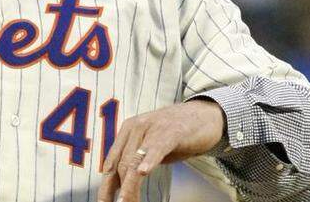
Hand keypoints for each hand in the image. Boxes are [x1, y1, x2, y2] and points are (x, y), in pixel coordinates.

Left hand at [97, 99, 224, 201]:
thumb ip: (137, 160)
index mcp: (128, 130)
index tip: (104, 201)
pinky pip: (156, 148)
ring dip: (130, 186)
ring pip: (135, 161)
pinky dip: (149, 160)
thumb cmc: (178, 135)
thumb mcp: (152, 147)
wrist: (205, 116)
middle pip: (121, 164)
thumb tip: (123, 185)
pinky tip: (143, 171)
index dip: (106, 185)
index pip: (112, 162)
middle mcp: (136, 127)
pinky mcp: (171, 132)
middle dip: (118, 190)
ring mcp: (152, 129)